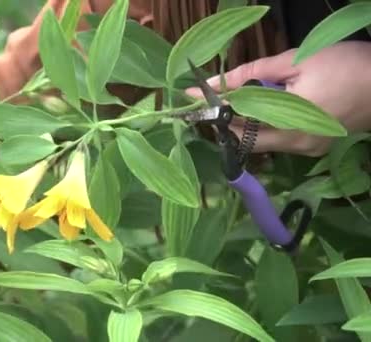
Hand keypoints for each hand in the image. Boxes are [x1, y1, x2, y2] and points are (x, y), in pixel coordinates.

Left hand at [186, 41, 370, 156]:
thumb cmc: (344, 65)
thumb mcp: (294, 61)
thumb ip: (248, 74)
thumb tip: (209, 83)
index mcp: (287, 125)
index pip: (236, 124)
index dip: (213, 112)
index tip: (192, 99)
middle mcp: (293, 145)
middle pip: (246, 140)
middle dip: (226, 122)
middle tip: (213, 102)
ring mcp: (306, 149)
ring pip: (261, 143)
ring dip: (245, 125)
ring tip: (237, 102)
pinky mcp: (314, 147)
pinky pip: (279, 141)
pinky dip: (265, 126)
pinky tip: (264, 108)